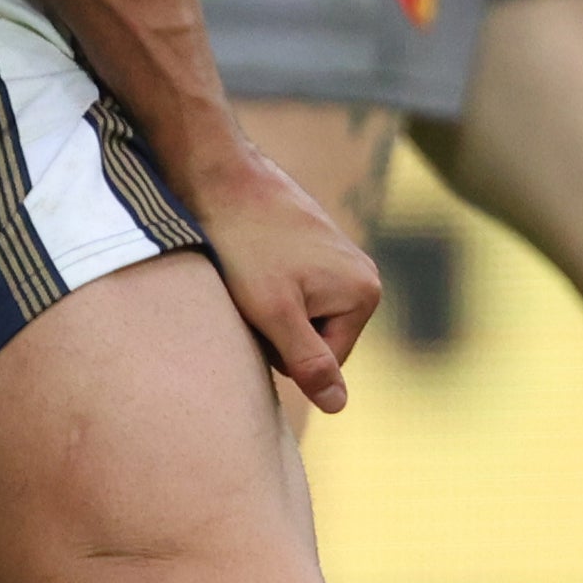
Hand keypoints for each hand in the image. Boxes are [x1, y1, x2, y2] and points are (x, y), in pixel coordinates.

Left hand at [185, 124, 383, 414]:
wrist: (217, 175)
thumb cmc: (243, 245)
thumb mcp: (274, 314)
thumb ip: (309, 362)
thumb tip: (339, 406)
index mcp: (364, 293)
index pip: (325, 364)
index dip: (283, 350)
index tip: (261, 312)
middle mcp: (361, 273)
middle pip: (315, 339)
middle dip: (278, 329)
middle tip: (250, 294)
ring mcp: (337, 257)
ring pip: (297, 315)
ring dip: (266, 309)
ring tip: (246, 277)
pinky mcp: (311, 245)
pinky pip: (289, 288)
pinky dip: (262, 285)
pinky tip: (246, 263)